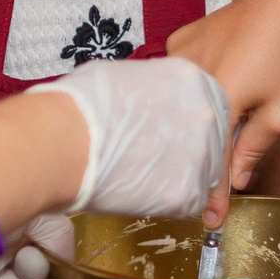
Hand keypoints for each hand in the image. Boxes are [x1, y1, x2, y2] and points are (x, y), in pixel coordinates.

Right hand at [33, 55, 228, 218]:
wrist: (66, 139)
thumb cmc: (83, 104)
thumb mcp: (128, 76)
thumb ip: (154, 89)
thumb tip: (149, 101)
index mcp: (194, 80)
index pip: (209, 108)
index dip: (189, 127)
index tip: (172, 136)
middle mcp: (207, 115)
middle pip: (213, 142)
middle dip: (189, 154)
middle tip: (157, 161)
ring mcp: (202, 154)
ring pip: (204, 174)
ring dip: (180, 179)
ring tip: (144, 176)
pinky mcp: (189, 191)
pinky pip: (189, 202)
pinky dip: (168, 202)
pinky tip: (142, 191)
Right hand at [167, 0, 279, 222]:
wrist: (278, 1)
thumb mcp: (279, 113)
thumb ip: (253, 149)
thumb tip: (234, 183)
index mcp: (221, 99)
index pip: (211, 158)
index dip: (211, 192)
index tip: (211, 220)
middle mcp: (190, 79)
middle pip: (184, 133)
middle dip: (193, 161)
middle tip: (203, 185)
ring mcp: (176, 57)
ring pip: (175, 106)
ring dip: (187, 124)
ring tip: (198, 141)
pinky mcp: (174, 43)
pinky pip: (173, 80)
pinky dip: (183, 92)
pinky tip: (200, 92)